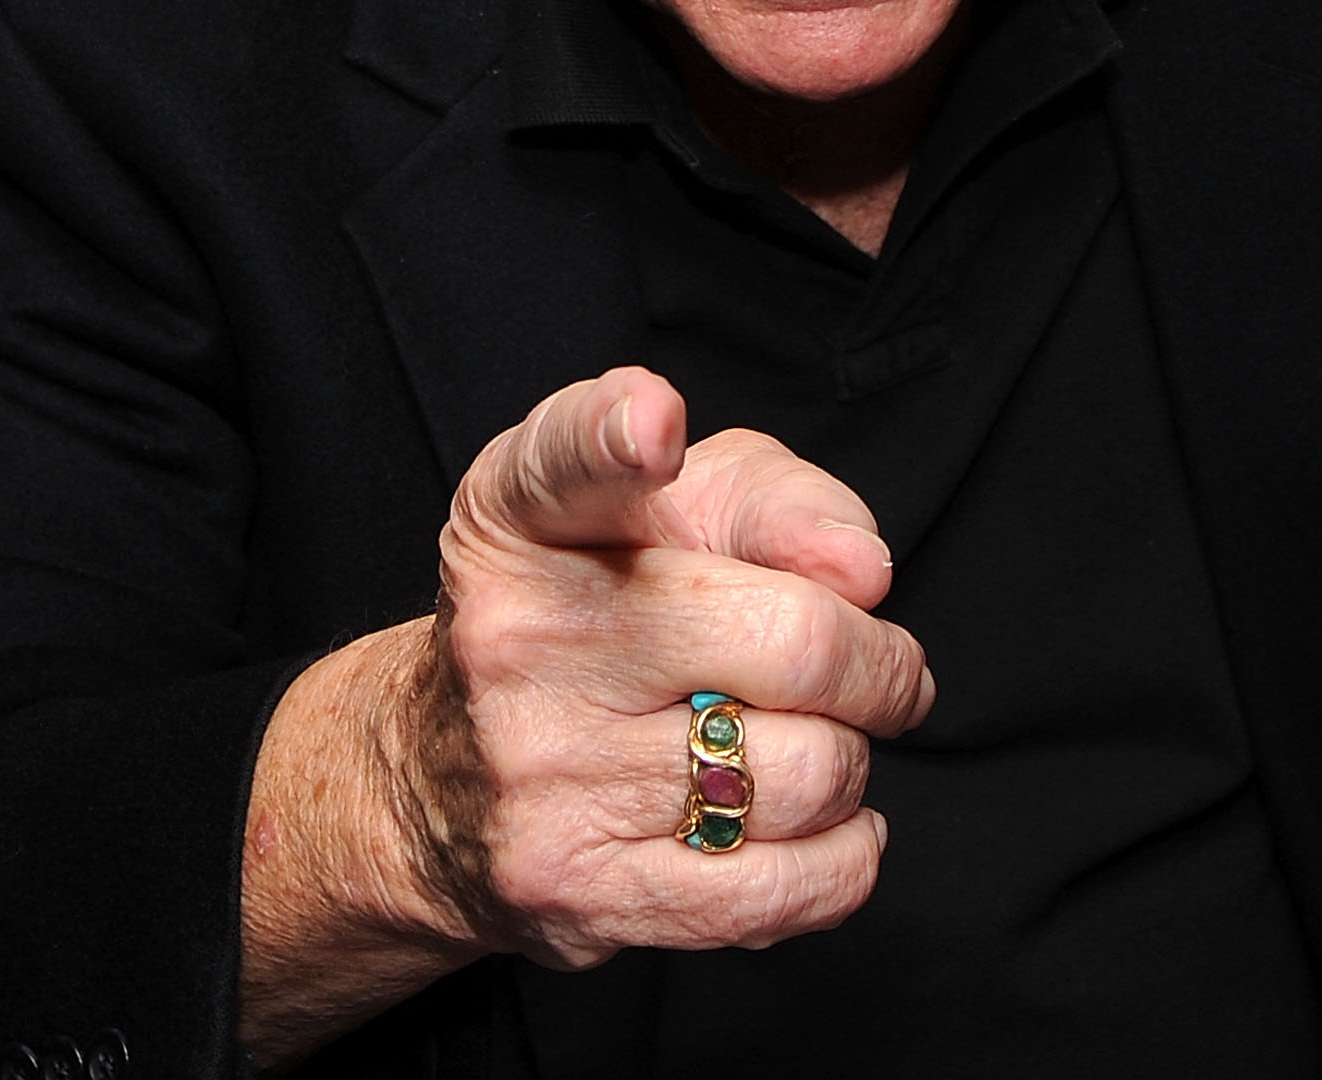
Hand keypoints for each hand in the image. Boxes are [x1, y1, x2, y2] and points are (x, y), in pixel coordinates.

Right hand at [239, 367, 929, 1063]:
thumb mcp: (667, 506)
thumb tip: (862, 570)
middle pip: (793, 640)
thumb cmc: (595, 607)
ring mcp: (545, 775)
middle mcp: (522, 637)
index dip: (617, 433)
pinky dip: (845, 859)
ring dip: (850, 758)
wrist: (439, 778)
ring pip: (808, 773)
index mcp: (526, 518)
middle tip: (882, 668)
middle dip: (881, 663)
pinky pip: (780, 891)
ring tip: (810, 740)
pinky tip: (827, 823)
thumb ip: (776, 498)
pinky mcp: (581, 895)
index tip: (653, 425)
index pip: (565, 458)